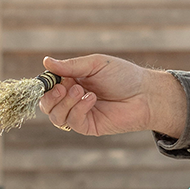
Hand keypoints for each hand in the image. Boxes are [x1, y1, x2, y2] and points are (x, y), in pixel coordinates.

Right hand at [39, 55, 186, 137]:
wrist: (145, 93)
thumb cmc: (123, 75)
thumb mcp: (95, 64)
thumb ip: (70, 66)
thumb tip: (46, 61)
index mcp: (71, 81)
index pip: (48, 86)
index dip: (44, 85)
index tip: (50, 79)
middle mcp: (72, 99)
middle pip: (46, 105)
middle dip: (50, 97)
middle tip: (63, 87)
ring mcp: (80, 114)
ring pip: (56, 116)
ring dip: (65, 102)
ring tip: (81, 90)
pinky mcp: (89, 127)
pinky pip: (73, 122)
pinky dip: (78, 109)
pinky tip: (92, 98)